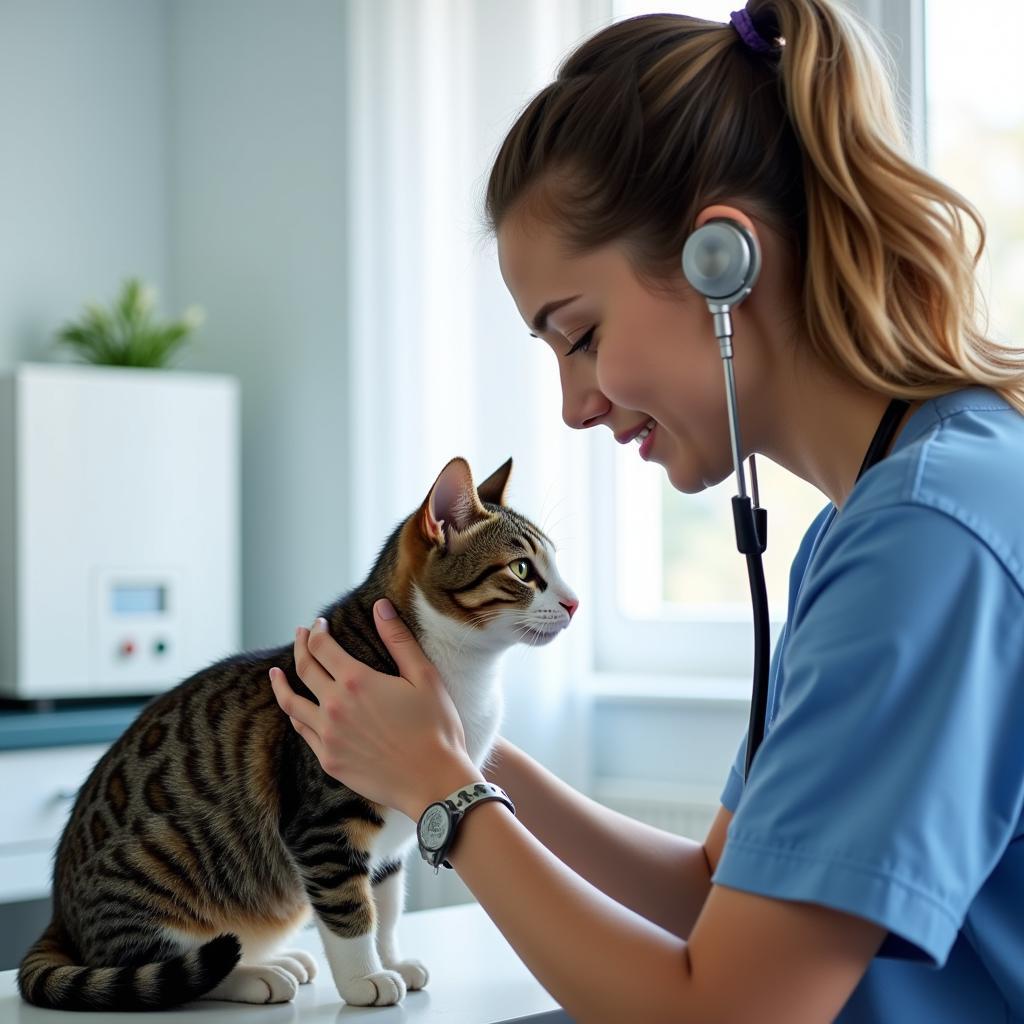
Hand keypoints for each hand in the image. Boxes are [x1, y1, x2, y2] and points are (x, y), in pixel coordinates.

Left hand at [269, 599, 482, 819]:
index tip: (318, 623)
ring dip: (281, 684)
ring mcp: (328, 736)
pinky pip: (303, 732)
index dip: (316, 631)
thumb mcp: (424, 676)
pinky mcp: (329, 761)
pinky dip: (295, 715)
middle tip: (299, 635)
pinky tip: (295, 710)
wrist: (433, 782)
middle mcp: (334, 706)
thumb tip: (380, 606)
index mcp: (356, 681)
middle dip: (300, 647)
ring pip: (292, 704)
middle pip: (304, 669)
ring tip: (275, 674)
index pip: (322, 647)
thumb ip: (398, 639)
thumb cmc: (436, 727)